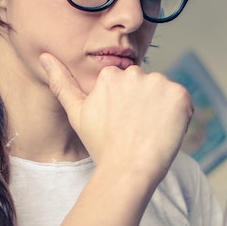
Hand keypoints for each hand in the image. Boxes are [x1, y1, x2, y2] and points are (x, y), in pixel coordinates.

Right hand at [40, 52, 191, 181]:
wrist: (127, 170)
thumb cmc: (102, 146)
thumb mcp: (77, 113)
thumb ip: (62, 82)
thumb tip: (44, 55)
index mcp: (110, 75)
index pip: (127, 86)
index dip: (127, 107)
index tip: (123, 125)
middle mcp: (134, 73)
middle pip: (146, 86)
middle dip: (144, 104)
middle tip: (136, 130)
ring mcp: (159, 83)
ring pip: (164, 93)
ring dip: (162, 109)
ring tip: (149, 132)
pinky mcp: (179, 95)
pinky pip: (183, 101)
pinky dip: (178, 116)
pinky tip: (164, 131)